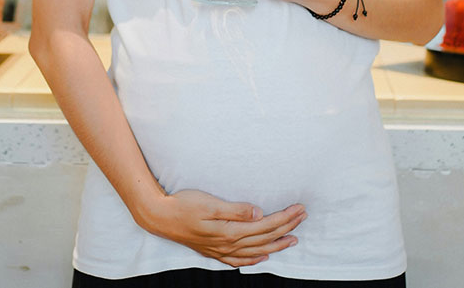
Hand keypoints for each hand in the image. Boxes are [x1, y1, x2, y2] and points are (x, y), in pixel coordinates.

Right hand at [145, 189, 306, 266]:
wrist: (160, 217)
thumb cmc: (184, 205)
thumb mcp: (210, 203)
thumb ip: (235, 210)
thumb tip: (259, 212)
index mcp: (230, 231)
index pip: (265, 225)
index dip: (284, 218)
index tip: (299, 208)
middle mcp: (228, 244)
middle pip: (265, 237)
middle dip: (286, 227)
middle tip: (303, 216)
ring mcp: (221, 250)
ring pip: (256, 250)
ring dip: (277, 244)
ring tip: (293, 239)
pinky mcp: (214, 251)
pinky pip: (240, 259)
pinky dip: (255, 258)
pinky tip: (263, 256)